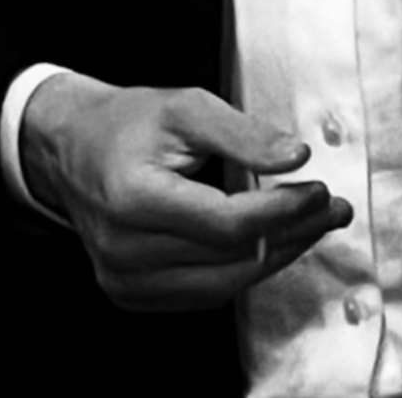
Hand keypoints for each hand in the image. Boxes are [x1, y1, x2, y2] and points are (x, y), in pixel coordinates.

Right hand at [20, 74, 351, 311]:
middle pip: (231, 257)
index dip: (281, 211)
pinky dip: (242, 270)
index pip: (226, 223)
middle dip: (292, 234)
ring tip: (310, 226)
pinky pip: (203, 293)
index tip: (318, 190)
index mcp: (132, 196)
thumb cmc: (129, 123)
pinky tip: (268, 244)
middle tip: (330, 209)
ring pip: (224, 283)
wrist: (71, 147)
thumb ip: (242, 133)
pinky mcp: (131, 294)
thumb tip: (296, 157)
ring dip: (276, 256)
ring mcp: (124, 279)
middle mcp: (124, 248)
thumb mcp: (184, 107)